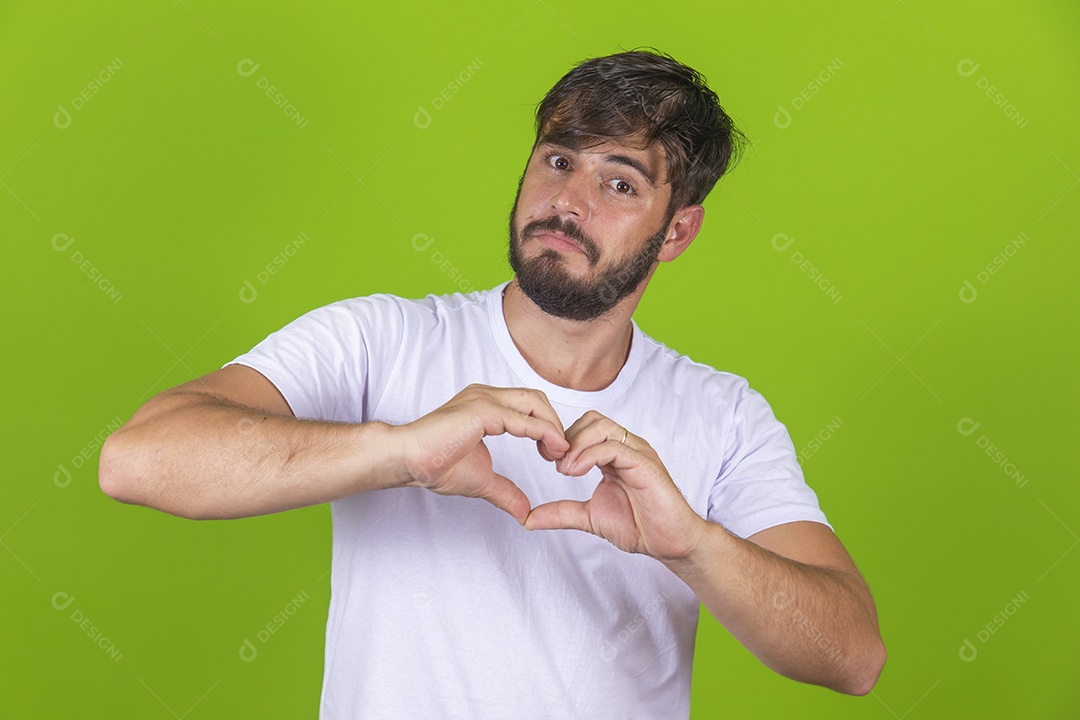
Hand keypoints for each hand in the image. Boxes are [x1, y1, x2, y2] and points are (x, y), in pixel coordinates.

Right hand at [395, 384, 568, 522]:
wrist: (408, 461)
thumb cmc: (433, 465)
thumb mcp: (482, 480)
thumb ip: (506, 491)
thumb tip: (524, 511)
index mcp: (486, 405)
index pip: (528, 405)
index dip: (547, 427)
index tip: (553, 454)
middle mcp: (486, 396)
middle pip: (536, 399)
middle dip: (554, 424)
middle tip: (559, 454)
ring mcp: (484, 400)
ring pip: (534, 403)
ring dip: (552, 427)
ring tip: (558, 453)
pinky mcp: (482, 411)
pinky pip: (523, 419)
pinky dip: (544, 432)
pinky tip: (553, 449)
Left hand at [524, 411, 705, 561]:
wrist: (671, 543)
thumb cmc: (639, 525)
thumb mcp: (589, 517)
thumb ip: (561, 512)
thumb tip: (529, 518)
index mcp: (614, 454)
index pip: (584, 427)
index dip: (561, 439)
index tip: (546, 459)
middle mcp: (627, 447)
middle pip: (591, 419)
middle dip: (566, 437)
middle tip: (553, 462)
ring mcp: (637, 453)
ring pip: (602, 427)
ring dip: (576, 444)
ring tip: (565, 469)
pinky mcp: (646, 465)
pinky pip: (615, 447)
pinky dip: (590, 455)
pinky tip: (576, 472)